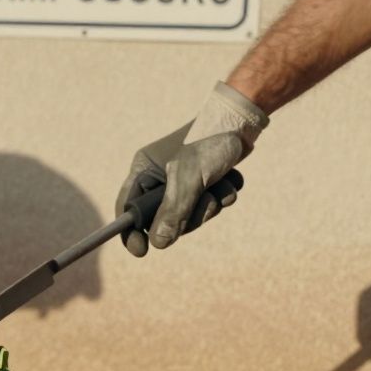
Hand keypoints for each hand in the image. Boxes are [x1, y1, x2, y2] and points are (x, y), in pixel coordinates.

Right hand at [115, 82, 268, 255]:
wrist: (242, 120)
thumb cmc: (208, 141)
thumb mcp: (188, 178)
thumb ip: (173, 212)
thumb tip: (159, 243)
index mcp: (144, 172)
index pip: (128, 209)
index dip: (131, 232)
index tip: (141, 250)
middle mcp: (159, 179)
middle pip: (162, 218)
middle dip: (188, 216)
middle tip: (203, 204)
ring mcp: (181, 182)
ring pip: (189, 215)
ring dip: (209, 206)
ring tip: (219, 185)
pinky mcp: (203, 183)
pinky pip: (208, 205)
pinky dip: (221, 197)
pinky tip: (228, 181)